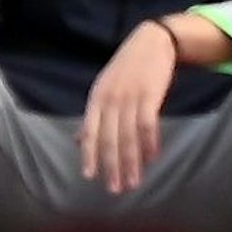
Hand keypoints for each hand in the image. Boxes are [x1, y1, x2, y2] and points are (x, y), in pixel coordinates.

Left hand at [79, 20, 178, 193]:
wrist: (152, 42)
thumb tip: (78, 141)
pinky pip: (148, 124)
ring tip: (135, 182)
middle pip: (110, 139)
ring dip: (132, 162)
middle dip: (112, 166)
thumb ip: (94, 116)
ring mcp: (130, 97)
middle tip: (116, 189)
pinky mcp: (150, 95)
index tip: (90, 177)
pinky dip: (150, 143)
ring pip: (128, 136)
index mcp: (96, 99)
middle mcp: (110, 100)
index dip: (89, 155)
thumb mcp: (105, 89)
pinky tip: (152, 158)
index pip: (90, 132)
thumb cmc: (128, 69)